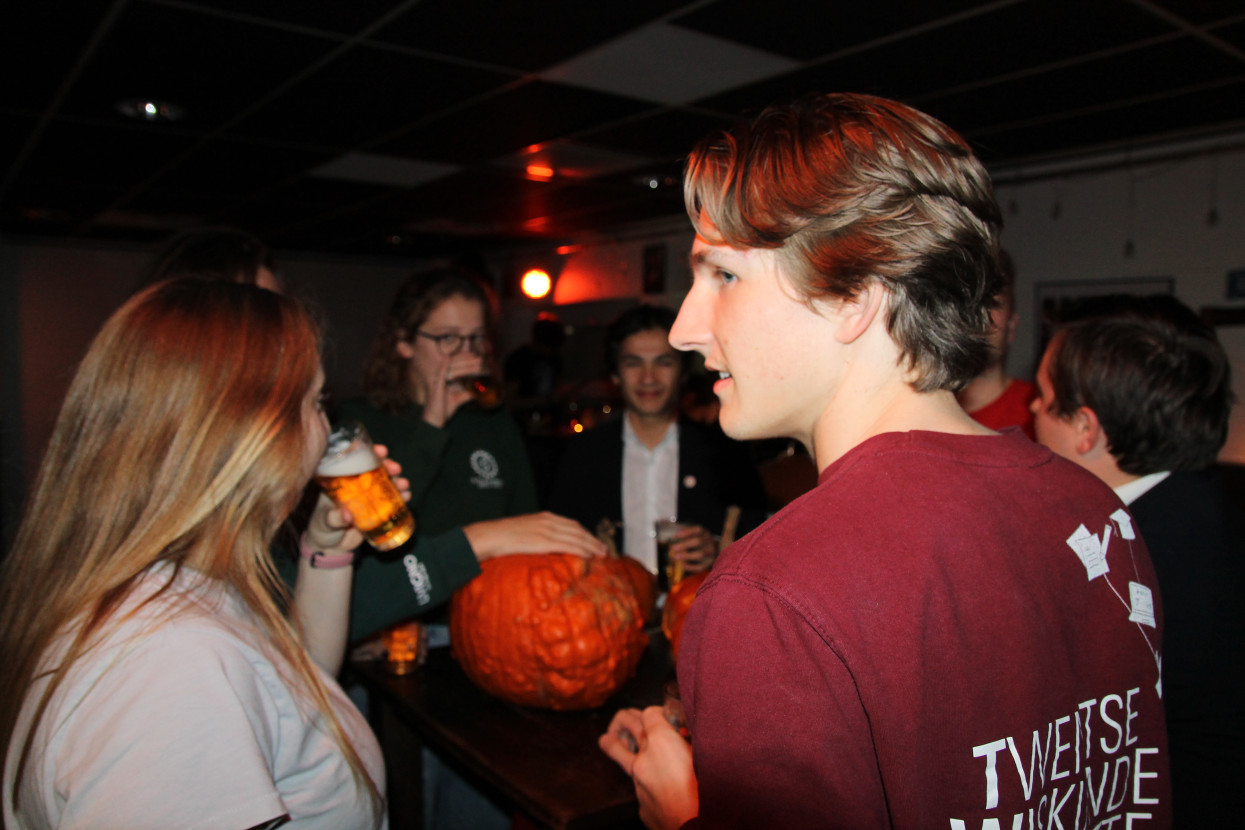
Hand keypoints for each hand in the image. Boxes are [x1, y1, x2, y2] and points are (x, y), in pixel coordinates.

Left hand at [306, 444, 408, 552]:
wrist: (331, 548)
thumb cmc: (322, 530)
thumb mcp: (324, 523)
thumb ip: (333, 519)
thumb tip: (346, 515)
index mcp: (341, 481)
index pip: (356, 460)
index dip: (369, 452)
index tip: (381, 451)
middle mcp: (357, 485)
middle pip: (375, 469)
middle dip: (388, 465)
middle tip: (396, 468)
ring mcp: (368, 497)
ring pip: (386, 483)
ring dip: (397, 481)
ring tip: (404, 484)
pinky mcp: (377, 511)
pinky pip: (391, 500)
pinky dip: (401, 497)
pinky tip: (407, 496)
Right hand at [422, 348, 484, 427]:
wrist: (434, 420)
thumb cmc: (442, 410)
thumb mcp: (457, 400)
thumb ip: (465, 395)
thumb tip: (475, 392)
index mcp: (443, 378)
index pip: (453, 363)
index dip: (464, 358)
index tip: (475, 357)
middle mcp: (439, 376)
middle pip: (454, 362)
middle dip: (467, 359)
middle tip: (480, 358)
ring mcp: (437, 379)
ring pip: (452, 365)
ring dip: (466, 363)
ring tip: (478, 362)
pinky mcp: (436, 384)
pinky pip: (446, 372)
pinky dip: (454, 366)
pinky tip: (461, 363)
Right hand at [463, 511, 606, 560]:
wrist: (489, 535)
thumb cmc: (502, 536)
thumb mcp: (524, 531)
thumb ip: (536, 535)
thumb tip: (543, 546)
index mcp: (545, 517)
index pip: (572, 524)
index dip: (586, 533)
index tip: (594, 541)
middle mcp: (549, 521)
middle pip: (578, 529)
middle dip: (593, 539)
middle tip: (604, 550)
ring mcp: (547, 530)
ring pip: (577, 537)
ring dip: (592, 546)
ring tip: (601, 555)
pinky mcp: (543, 541)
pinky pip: (568, 545)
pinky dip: (581, 550)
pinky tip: (588, 556)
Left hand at [600, 707, 697, 829]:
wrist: (700, 829)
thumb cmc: (712, 793)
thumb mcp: (707, 754)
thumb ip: (694, 741)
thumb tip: (689, 735)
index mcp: (662, 742)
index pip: (650, 712)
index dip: (660, 712)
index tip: (668, 718)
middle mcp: (644, 759)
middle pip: (625, 722)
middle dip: (627, 717)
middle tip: (631, 718)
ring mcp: (638, 784)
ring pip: (617, 752)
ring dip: (619, 743)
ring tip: (613, 737)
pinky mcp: (641, 806)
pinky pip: (639, 787)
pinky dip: (645, 782)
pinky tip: (659, 787)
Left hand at [669, 525, 717, 573]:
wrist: (713, 552)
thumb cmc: (699, 543)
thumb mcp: (693, 536)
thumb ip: (683, 536)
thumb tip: (670, 538)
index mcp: (705, 533)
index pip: (698, 530)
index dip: (686, 532)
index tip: (674, 536)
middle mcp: (710, 541)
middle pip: (698, 541)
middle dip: (684, 545)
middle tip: (673, 548)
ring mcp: (712, 552)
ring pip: (700, 554)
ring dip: (686, 556)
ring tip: (675, 557)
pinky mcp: (711, 563)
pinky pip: (701, 566)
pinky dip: (691, 567)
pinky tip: (683, 566)